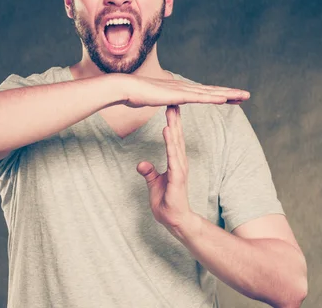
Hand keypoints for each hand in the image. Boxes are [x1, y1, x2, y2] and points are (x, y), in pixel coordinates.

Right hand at [120, 74, 249, 107]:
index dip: (221, 95)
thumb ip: (163, 100)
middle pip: (213, 91)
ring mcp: (182, 90)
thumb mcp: (155, 100)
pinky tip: (225, 99)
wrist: (125, 88)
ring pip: (211, 93)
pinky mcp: (178, 95)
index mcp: (181, 91)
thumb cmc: (136, 94)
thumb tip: (166, 101)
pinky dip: (213, 98)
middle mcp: (185, 88)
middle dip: (231, 93)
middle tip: (247, 96)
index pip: (205, 93)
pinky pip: (199, 97)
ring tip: (243, 96)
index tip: (234, 98)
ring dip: (228, 94)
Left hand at [136, 105, 197, 237]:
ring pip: (176, 144)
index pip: (174, 139)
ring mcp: (180, 169)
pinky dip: (170, 143)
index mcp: (175, 162)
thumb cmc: (166, 202)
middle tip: (173, 101)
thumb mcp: (154, 184)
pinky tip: (168, 132)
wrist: (174, 219)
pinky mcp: (178, 177)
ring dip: (174, 127)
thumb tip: (141, 163)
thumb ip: (149, 172)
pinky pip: (173, 157)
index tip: (170, 108)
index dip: (172, 123)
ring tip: (171, 112)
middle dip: (175, 119)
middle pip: (177, 137)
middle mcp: (180, 162)